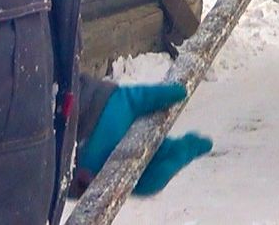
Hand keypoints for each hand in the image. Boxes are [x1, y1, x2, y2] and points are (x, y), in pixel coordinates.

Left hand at [77, 83, 212, 195]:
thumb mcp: (136, 98)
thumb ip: (157, 96)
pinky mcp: (99, 184)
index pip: (171, 154)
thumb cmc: (106, 106)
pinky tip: (147, 167)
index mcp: (145, 146)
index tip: (203, 141)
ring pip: (148, 182)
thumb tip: (181, 90)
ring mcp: (119, 174)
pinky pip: (123, 188)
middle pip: (162, 171)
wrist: (75, 110)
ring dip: (165, 169)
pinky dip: (137, 180)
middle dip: (179, 159)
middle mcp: (135, 163)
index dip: (188, 150)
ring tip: (177, 152)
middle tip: (191, 144)